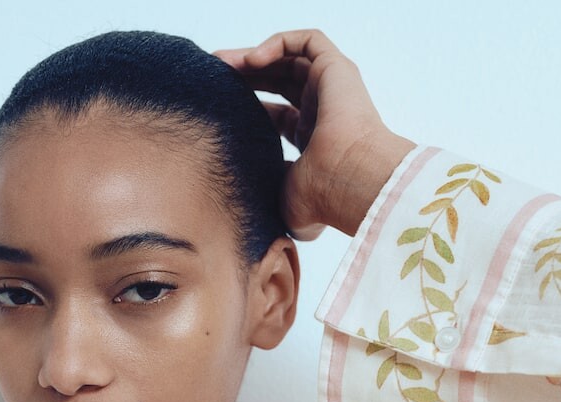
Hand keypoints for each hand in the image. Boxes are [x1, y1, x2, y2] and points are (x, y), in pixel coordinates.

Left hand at [216, 29, 414, 238]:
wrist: (346, 182)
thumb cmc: (320, 200)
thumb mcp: (280, 198)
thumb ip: (264, 189)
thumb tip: (244, 195)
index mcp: (312, 143)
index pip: (277, 116)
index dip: (248, 108)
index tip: (218, 107)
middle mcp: (323, 113)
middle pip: (279, 83)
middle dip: (246, 77)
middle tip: (214, 77)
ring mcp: (331, 90)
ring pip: (290, 60)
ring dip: (254, 58)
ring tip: (223, 64)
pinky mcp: (337, 70)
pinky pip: (307, 41)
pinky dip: (278, 43)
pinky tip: (252, 60)